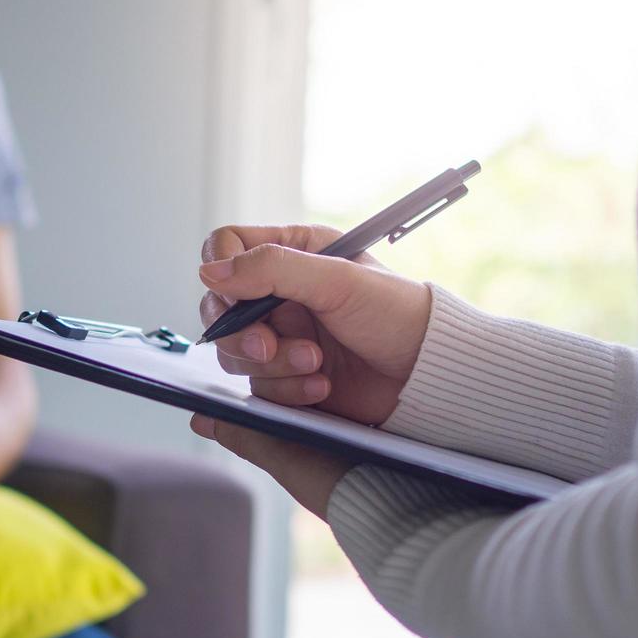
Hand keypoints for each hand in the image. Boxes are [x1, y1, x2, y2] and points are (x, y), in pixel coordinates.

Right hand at [197, 224, 431, 424]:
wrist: (427, 375)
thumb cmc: (398, 315)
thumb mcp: (338, 279)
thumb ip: (272, 269)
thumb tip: (210, 272)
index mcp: (294, 252)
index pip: (227, 247)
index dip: (221, 270)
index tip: (235, 296)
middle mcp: (281, 293)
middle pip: (220, 309)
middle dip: (241, 335)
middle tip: (268, 347)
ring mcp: (282, 336)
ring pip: (235, 354)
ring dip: (272, 366)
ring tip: (316, 365)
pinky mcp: (287, 377)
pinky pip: (259, 388)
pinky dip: (287, 390)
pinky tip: (322, 387)